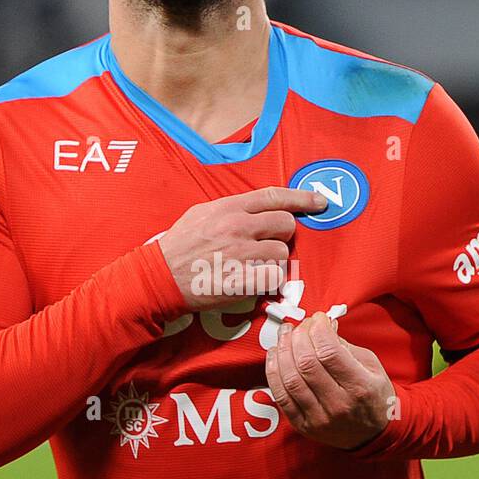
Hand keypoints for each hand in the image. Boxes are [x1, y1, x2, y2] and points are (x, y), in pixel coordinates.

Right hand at [159, 186, 326, 310]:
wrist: (158, 278)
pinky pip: (275, 278)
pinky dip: (268, 282)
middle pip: (286, 224)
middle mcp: (237, 227)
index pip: (274, 196)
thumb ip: (231, 208)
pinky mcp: (243, 280)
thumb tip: (259, 208)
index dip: (302, 198)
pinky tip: (251, 282)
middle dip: (281, 235)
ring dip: (272, 262)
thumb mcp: (200, 214)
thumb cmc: (178, 246)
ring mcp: (241, 254)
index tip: (320, 201)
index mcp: (228, 207)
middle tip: (264, 246)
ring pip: (282, 253)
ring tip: (250, 267)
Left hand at [265, 311, 396, 448]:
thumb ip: (345, 346)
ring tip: (285, 334)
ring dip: (283, 350)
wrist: (373, 436)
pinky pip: (280, 396)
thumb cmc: (373, 396)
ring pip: (290, 378)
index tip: (318, 318)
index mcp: (360, 387)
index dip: (318, 329)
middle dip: (299, 336)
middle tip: (300, 325)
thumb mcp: (372, 367)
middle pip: (306, 363)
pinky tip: (275, 354)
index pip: (330, 352)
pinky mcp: (303, 426)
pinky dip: (273, 371)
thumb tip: (323, 326)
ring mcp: (319, 418)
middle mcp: (339, 405)